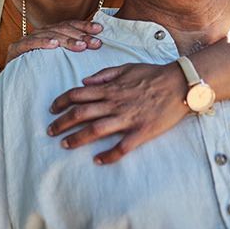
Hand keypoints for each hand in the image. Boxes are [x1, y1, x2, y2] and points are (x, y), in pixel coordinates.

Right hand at [5, 20, 102, 63]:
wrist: (13, 82)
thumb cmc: (40, 71)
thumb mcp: (59, 60)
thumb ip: (73, 51)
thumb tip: (96, 45)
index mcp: (52, 32)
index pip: (70, 24)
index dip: (85, 26)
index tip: (100, 30)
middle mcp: (41, 32)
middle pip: (63, 29)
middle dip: (81, 35)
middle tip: (95, 43)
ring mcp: (28, 39)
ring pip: (50, 35)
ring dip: (67, 40)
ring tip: (80, 46)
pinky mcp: (16, 48)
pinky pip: (31, 43)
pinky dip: (43, 42)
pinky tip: (54, 44)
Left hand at [47, 62, 189, 164]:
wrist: (179, 83)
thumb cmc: (152, 74)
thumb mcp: (126, 67)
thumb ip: (104, 75)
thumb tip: (84, 82)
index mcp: (111, 88)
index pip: (78, 94)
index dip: (62, 101)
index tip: (52, 109)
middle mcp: (115, 103)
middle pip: (81, 113)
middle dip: (62, 122)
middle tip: (50, 131)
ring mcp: (127, 118)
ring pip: (96, 130)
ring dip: (77, 138)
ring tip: (64, 145)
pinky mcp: (141, 131)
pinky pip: (121, 147)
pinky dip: (108, 155)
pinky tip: (97, 160)